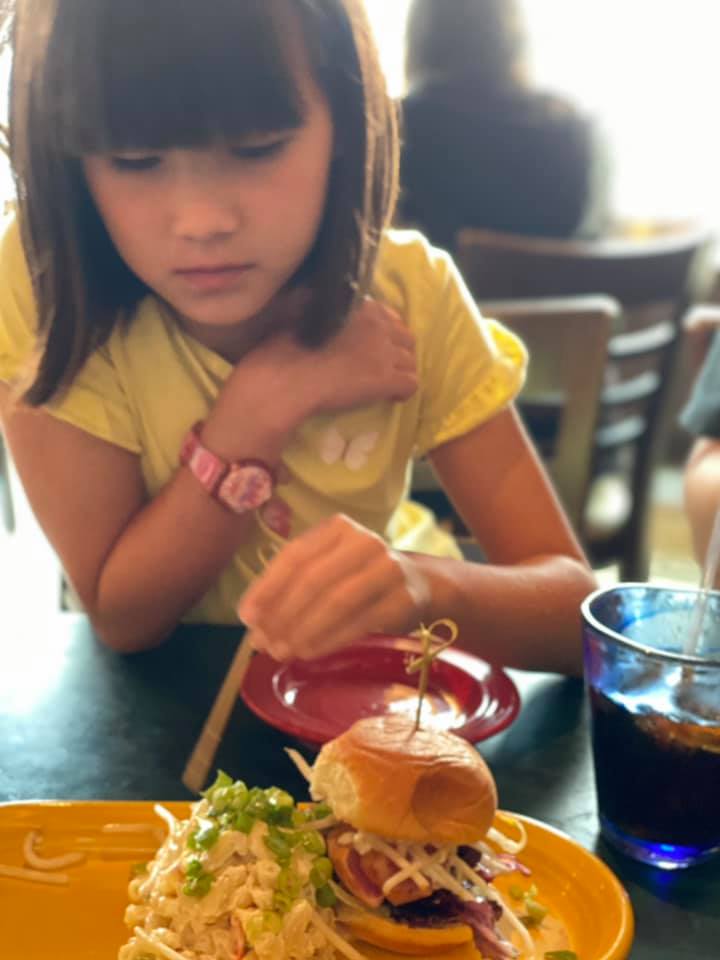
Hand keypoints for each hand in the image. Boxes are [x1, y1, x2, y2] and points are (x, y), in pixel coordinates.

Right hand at [204, 297, 416, 456]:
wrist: (285, 378)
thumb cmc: (285, 346)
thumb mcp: (304, 309)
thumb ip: (326, 303)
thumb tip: (326, 300)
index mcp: (359, 305)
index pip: (390, 317)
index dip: (385, 334)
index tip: (373, 346)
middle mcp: (378, 325)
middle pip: (406, 339)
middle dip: (398, 352)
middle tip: (383, 367)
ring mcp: (385, 353)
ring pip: (411, 362)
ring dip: (401, 372)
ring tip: (386, 383)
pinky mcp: (386, 379)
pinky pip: (411, 384)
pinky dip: (402, 392)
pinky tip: (390, 397)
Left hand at [236, 514, 430, 659]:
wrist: (419, 585)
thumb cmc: (359, 579)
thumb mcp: (329, 568)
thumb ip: (293, 586)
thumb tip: (254, 621)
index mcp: (338, 528)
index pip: (295, 556)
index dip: (267, 588)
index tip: (246, 617)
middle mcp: (365, 541)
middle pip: (313, 580)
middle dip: (282, 615)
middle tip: (263, 644)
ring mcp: (388, 568)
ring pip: (336, 601)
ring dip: (303, 631)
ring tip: (283, 651)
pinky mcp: (403, 599)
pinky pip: (360, 622)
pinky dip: (330, 640)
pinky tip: (310, 652)